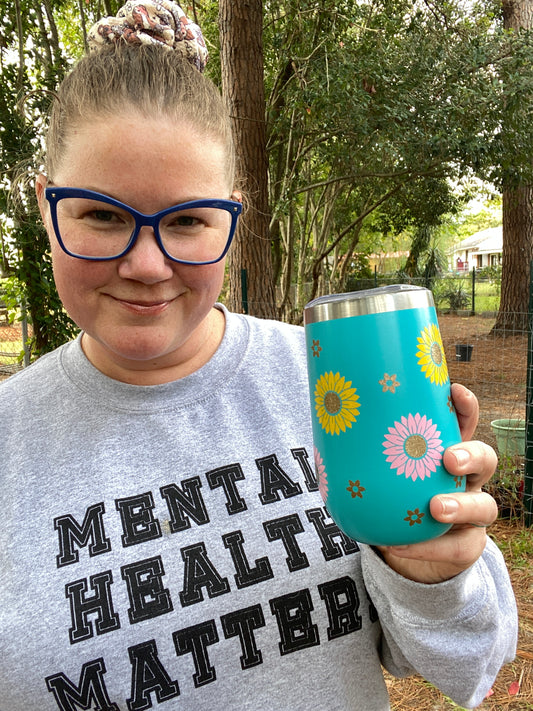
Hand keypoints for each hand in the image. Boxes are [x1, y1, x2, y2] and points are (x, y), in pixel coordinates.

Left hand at [378, 383, 498, 583]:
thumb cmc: (388, 494)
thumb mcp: (380, 469)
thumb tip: (324, 422)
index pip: (465, 423)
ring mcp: (471, 512)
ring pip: (485, 506)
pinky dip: (430, 548)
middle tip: (448, 459)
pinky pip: (459, 548)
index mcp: (446, 451)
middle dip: (472, 455)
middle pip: (486, 460)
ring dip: (462, 505)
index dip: (465, 407)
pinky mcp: (467, 544)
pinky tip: (400, 546)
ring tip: (436, 507)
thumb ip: (362, 450)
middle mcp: (466, 479)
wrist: (399, 543)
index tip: (453, 391)